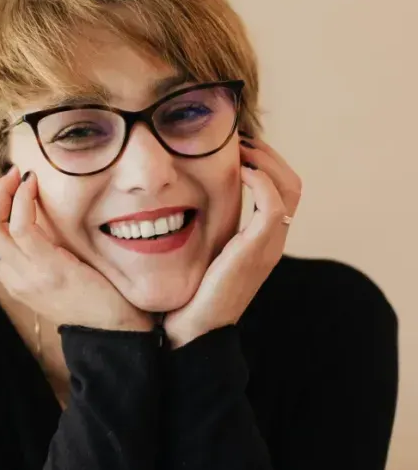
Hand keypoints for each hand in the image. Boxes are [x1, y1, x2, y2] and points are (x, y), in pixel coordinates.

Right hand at [0, 165, 153, 332]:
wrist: (117, 327)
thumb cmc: (95, 293)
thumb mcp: (59, 267)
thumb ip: (42, 245)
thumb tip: (34, 208)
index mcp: (13, 278)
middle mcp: (14, 278)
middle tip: (3, 171)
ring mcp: (29, 276)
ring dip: (0, 191)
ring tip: (16, 173)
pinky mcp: (50, 269)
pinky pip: (22, 228)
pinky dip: (23, 200)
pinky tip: (32, 185)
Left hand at [164, 136, 301, 348]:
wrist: (190, 332)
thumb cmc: (187, 294)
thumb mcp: (198, 253)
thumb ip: (202, 229)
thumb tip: (176, 200)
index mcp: (260, 241)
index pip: (282, 188)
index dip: (264, 161)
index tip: (235, 144)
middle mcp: (271, 242)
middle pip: (293, 183)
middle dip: (268, 154)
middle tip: (238, 138)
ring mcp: (268, 247)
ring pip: (289, 188)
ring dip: (266, 160)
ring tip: (239, 147)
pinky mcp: (257, 252)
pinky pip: (273, 205)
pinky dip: (261, 180)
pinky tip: (238, 170)